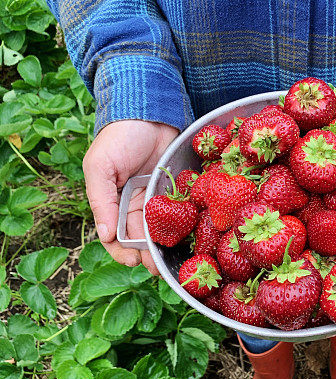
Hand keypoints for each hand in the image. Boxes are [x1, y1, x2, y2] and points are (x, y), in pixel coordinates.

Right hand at [83, 120, 178, 273]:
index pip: (115, 237)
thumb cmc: (119, 137)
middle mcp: (135, 204)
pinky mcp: (178, 190)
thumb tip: (105, 235)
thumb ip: (100, 201)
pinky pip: (181, 211)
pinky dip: (185, 225)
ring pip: (163, 230)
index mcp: (112, 203)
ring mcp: (157, 198)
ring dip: (168, 246)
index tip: (135, 261)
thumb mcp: (100, 167)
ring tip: (177, 261)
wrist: (149, 109)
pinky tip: (193, 237)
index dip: (124, 252)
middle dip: (150, 255)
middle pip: (142, 238)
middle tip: (162, 269)